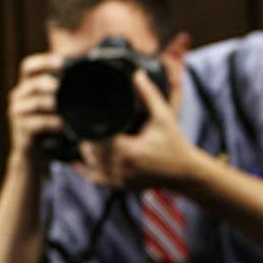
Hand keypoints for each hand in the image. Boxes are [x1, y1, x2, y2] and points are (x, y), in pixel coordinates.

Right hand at [5, 53, 65, 168]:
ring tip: (68, 107)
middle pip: (33, 83)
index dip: (44, 62)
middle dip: (51, 84)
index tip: (62, 62)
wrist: (33, 154)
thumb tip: (90, 77)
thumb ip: (62, 91)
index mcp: (26, 87)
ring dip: (54, 104)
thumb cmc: (48, 125)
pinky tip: (64, 125)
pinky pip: (36, 124)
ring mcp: (18, 114)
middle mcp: (18, 97)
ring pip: (35, 103)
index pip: (29, 67)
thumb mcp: (53, 106)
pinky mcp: (20, 130)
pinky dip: (52, 123)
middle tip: (66, 86)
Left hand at [76, 70, 204, 192]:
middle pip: (89, 149)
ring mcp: (118, 180)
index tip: (89, 116)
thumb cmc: (175, 144)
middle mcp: (120, 168)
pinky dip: (85, 168)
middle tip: (83, 123)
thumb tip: (137, 75)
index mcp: (128, 151)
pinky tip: (77, 159)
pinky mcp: (118, 187)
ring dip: (86, 150)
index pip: (96, 136)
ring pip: (89, 163)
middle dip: (86, 136)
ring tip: (86, 135)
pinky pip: (94, 178)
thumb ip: (149, 95)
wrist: (185, 172)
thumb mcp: (164, 117)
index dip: (90, 126)